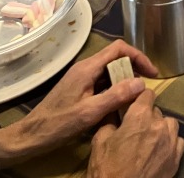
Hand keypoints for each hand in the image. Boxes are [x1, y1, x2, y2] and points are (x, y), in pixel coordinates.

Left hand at [2, 40, 157, 157]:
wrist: (31, 135)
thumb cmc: (58, 123)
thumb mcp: (90, 112)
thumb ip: (115, 96)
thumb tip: (141, 82)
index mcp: (88, 68)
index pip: (119, 49)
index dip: (138, 56)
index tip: (152, 73)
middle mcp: (85, 67)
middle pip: (115, 57)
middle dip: (133, 68)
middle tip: (145, 86)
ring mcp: (81, 77)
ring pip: (109, 70)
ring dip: (124, 79)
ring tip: (135, 96)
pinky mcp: (78, 88)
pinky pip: (101, 81)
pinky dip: (114, 88)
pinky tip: (118, 103)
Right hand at [88, 93, 183, 177]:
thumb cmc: (107, 169)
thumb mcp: (100, 141)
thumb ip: (109, 120)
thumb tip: (113, 109)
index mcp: (140, 116)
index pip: (147, 93)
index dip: (139, 98)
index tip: (133, 105)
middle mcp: (159, 124)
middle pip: (157, 110)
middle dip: (147, 116)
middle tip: (135, 129)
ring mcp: (170, 141)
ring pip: (170, 124)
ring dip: (161, 128)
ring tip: (149, 139)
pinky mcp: (176, 159)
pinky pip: (178, 142)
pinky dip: (171, 143)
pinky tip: (160, 150)